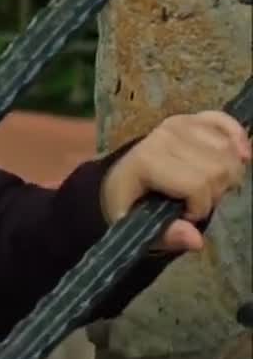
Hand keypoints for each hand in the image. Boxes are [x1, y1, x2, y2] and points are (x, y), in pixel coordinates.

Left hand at [101, 111, 249, 251]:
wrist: (119, 176)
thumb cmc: (127, 201)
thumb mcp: (135, 224)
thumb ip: (165, 236)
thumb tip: (196, 240)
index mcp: (147, 161)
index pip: (197, 185)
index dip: (198, 208)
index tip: (184, 215)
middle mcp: (164, 137)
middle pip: (219, 169)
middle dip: (214, 194)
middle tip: (197, 200)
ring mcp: (179, 124)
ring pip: (228, 151)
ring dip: (227, 173)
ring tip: (208, 184)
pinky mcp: (190, 118)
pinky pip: (224, 121)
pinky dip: (237, 136)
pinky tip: (241, 154)